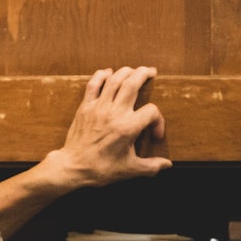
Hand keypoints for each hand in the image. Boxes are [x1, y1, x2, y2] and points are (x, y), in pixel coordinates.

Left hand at [48, 66, 170, 188]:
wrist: (73, 167)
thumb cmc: (101, 169)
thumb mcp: (129, 170)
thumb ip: (151, 166)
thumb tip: (167, 165)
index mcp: (127, 127)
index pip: (151, 111)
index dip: (158, 121)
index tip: (155, 134)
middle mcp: (114, 113)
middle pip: (132, 83)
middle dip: (144, 74)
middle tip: (151, 72)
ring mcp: (98, 108)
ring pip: (114, 80)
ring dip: (126, 71)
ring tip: (134, 70)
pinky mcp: (85, 107)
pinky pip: (93, 85)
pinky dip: (101, 75)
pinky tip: (108, 73)